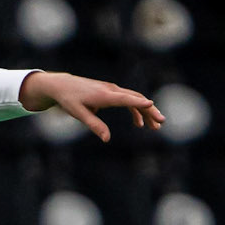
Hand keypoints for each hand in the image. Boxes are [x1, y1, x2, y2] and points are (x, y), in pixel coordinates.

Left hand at [19, 71, 164, 143]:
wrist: (63, 85)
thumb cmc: (69, 100)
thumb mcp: (79, 114)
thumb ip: (94, 125)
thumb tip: (107, 139)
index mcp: (104, 95)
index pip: (125, 99)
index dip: (139, 103)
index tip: (152, 106)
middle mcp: (111, 90)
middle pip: (136, 99)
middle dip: (150, 111)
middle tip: (161, 122)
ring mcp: (112, 90)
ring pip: (134, 99)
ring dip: (146, 112)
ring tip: (155, 127)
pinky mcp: (110, 92)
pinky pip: (127, 100)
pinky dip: (135, 110)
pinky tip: (139, 124)